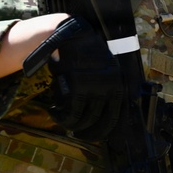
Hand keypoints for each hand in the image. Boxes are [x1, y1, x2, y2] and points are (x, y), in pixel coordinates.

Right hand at [24, 16, 123, 139]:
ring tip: (61, 119)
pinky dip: (60, 116)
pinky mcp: (78, 86)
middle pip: (100, 121)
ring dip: (70, 123)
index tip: (99, 139)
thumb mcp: (102, 72)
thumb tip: (101, 116)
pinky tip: (54, 111)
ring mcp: (95, 86)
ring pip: (83, 119)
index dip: (107, 131)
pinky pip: (70, 112)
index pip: (117, 116)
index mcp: (119, 84)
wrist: (72, 34)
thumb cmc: (86, 54)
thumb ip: (104, 91)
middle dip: (88, 132)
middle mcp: (111, 86)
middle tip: (77, 134)